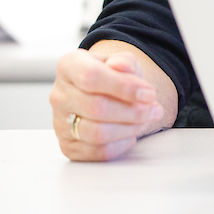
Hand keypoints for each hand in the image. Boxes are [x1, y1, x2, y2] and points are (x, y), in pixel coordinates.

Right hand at [49, 46, 165, 160]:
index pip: (91, 77)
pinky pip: (98, 152)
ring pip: (97, 133)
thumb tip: (121, 67)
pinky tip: (132, 133)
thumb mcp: (123, 61)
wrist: (105, 94)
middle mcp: (59, 95)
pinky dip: (122, 144)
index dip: (123, 87)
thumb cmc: (114, 76)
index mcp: (69, 66)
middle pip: (96, 108)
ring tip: (147, 120)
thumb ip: (124, 62)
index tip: (149, 93)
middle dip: (133, 111)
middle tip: (155, 110)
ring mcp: (60, 123)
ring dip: (130, 128)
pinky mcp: (68, 146)